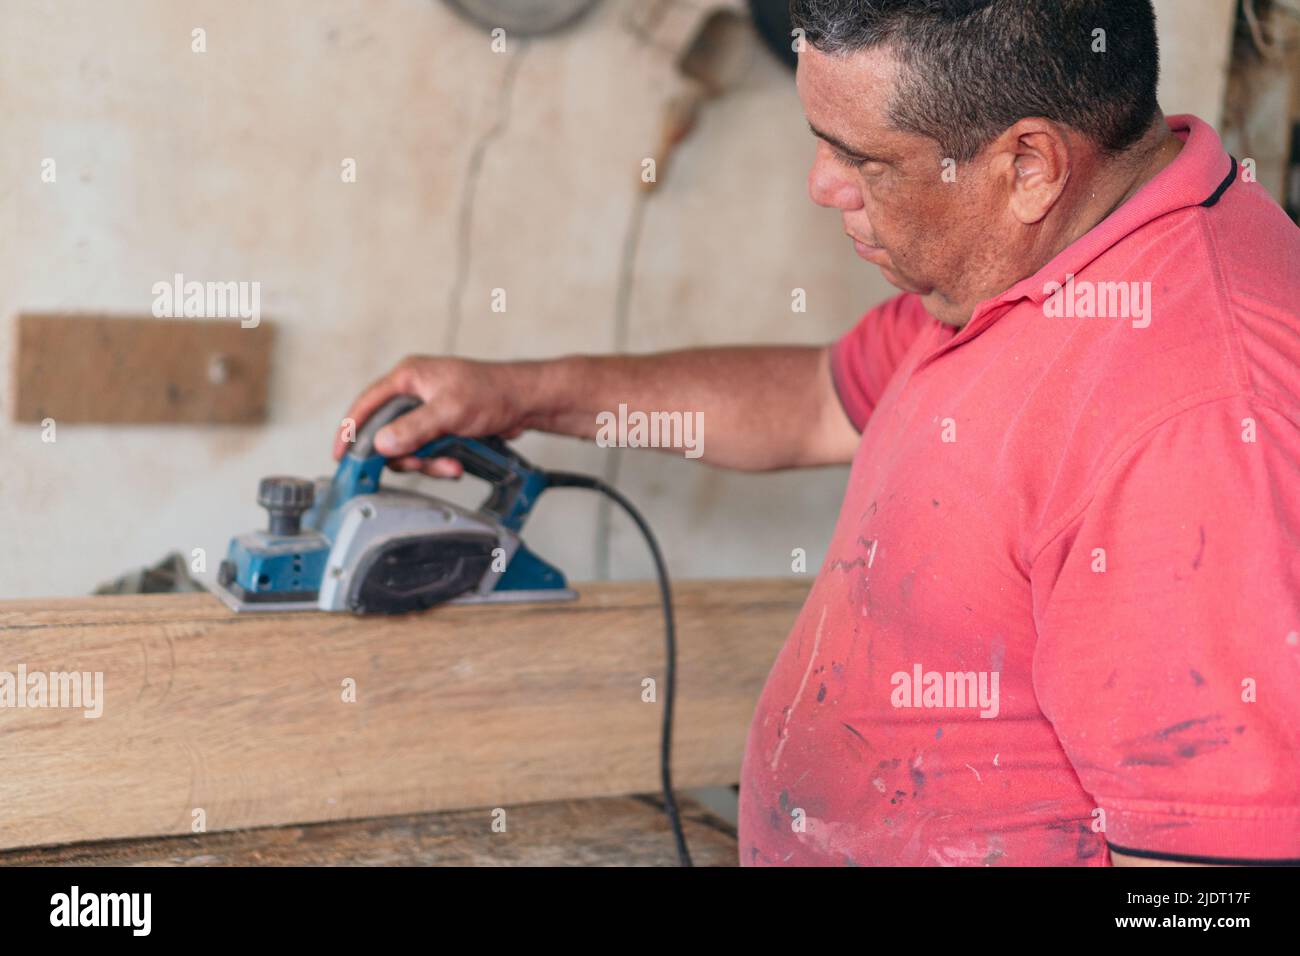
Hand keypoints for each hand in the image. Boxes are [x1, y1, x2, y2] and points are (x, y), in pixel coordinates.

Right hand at [332, 356, 532, 478]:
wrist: (526, 402)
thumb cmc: (492, 392)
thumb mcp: (449, 411)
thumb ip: (414, 428)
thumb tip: (381, 443)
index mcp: (408, 378)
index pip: (366, 405)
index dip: (350, 431)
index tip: (340, 456)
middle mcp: (413, 393)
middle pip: (387, 433)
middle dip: (404, 454)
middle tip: (419, 463)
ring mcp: (427, 411)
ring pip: (409, 447)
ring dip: (426, 461)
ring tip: (450, 464)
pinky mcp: (441, 426)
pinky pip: (428, 450)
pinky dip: (439, 461)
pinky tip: (456, 463)